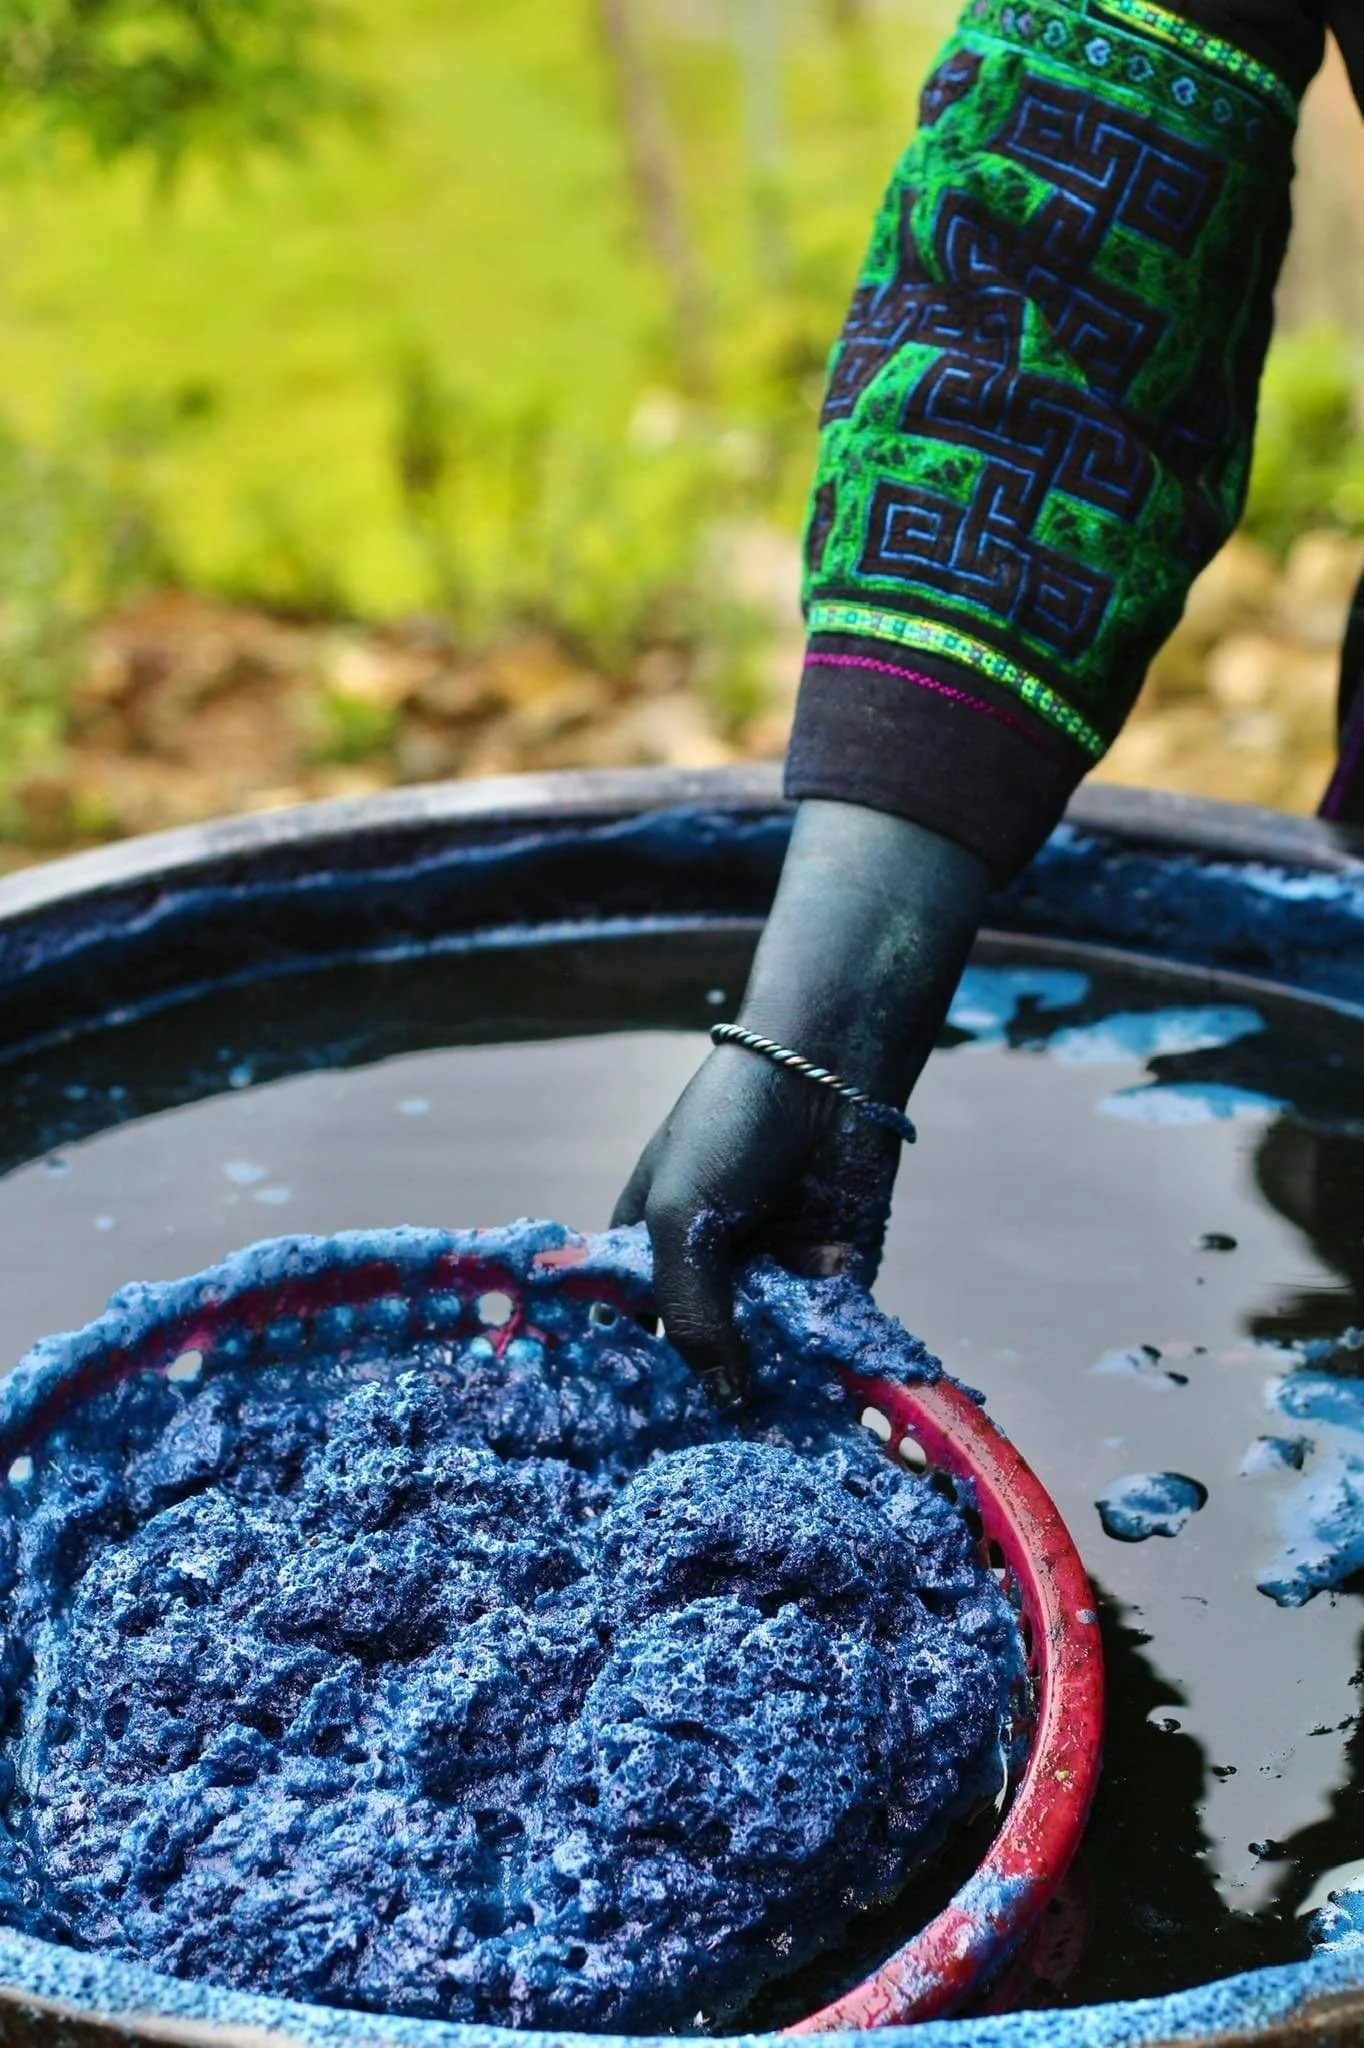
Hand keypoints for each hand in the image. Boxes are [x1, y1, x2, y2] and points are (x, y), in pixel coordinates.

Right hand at [613, 800, 991, 1404]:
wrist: (830, 1072)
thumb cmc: (728, 1128)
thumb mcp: (683, 1220)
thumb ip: (692, 1316)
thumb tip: (725, 1407)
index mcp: (648, 1256)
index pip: (632, 1338)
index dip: (636, 1388)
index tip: (640, 1455)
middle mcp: (710, 1278)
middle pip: (706, 1362)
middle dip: (716, 1403)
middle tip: (719, 1470)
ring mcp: (772, 1284)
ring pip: (772, 1362)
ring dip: (781, 1387)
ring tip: (782, 1436)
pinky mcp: (834, 1285)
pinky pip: (831, 1343)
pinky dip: (832, 1360)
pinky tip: (827, 1392)